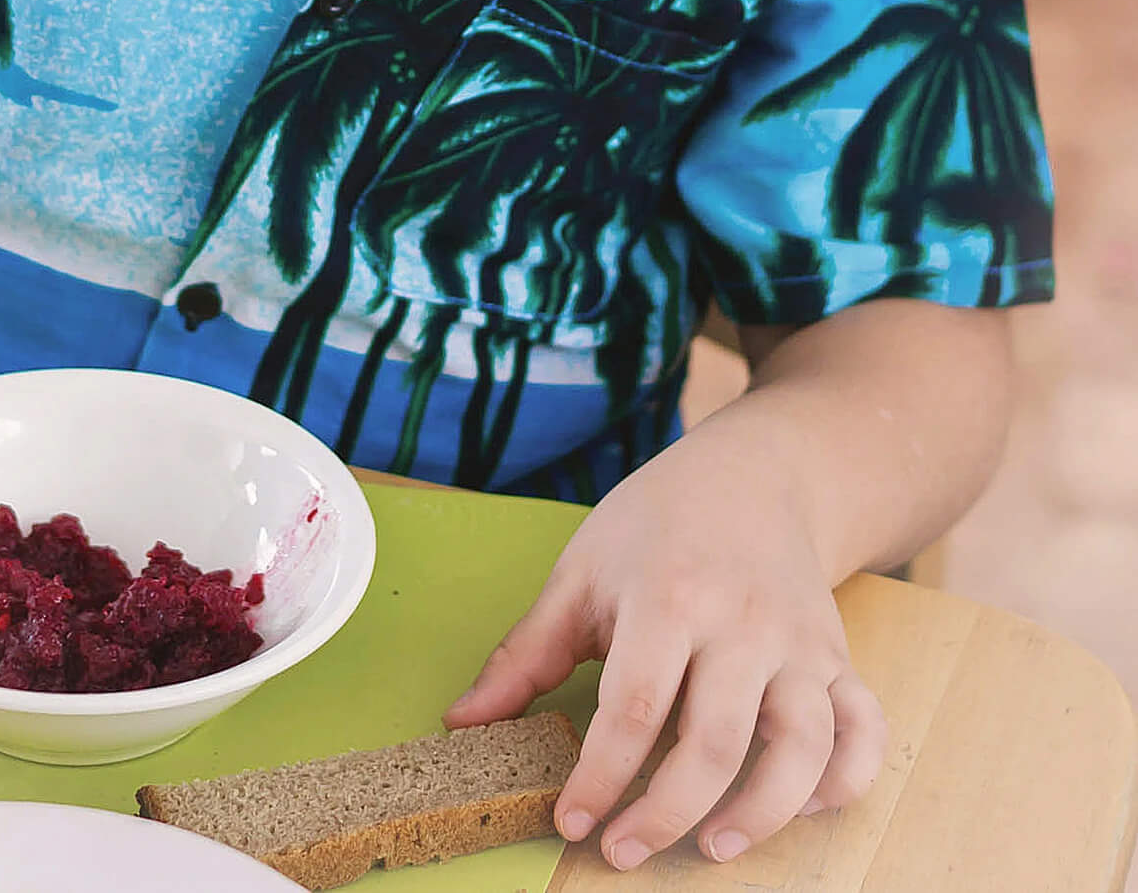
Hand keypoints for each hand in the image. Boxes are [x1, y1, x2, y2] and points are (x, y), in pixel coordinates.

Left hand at [444, 424, 886, 868]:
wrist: (753, 472)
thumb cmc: (655, 525)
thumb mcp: (581, 571)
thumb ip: (525, 655)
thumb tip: (462, 723)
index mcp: (669, 596)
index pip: (635, 706)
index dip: (601, 777)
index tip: (572, 821)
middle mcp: (742, 623)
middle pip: (715, 740)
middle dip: (666, 812)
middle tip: (624, 851)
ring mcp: (800, 643)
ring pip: (801, 747)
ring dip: (762, 813)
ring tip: (710, 848)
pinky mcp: (839, 658)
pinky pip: (862, 731)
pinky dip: (844, 782)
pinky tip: (800, 810)